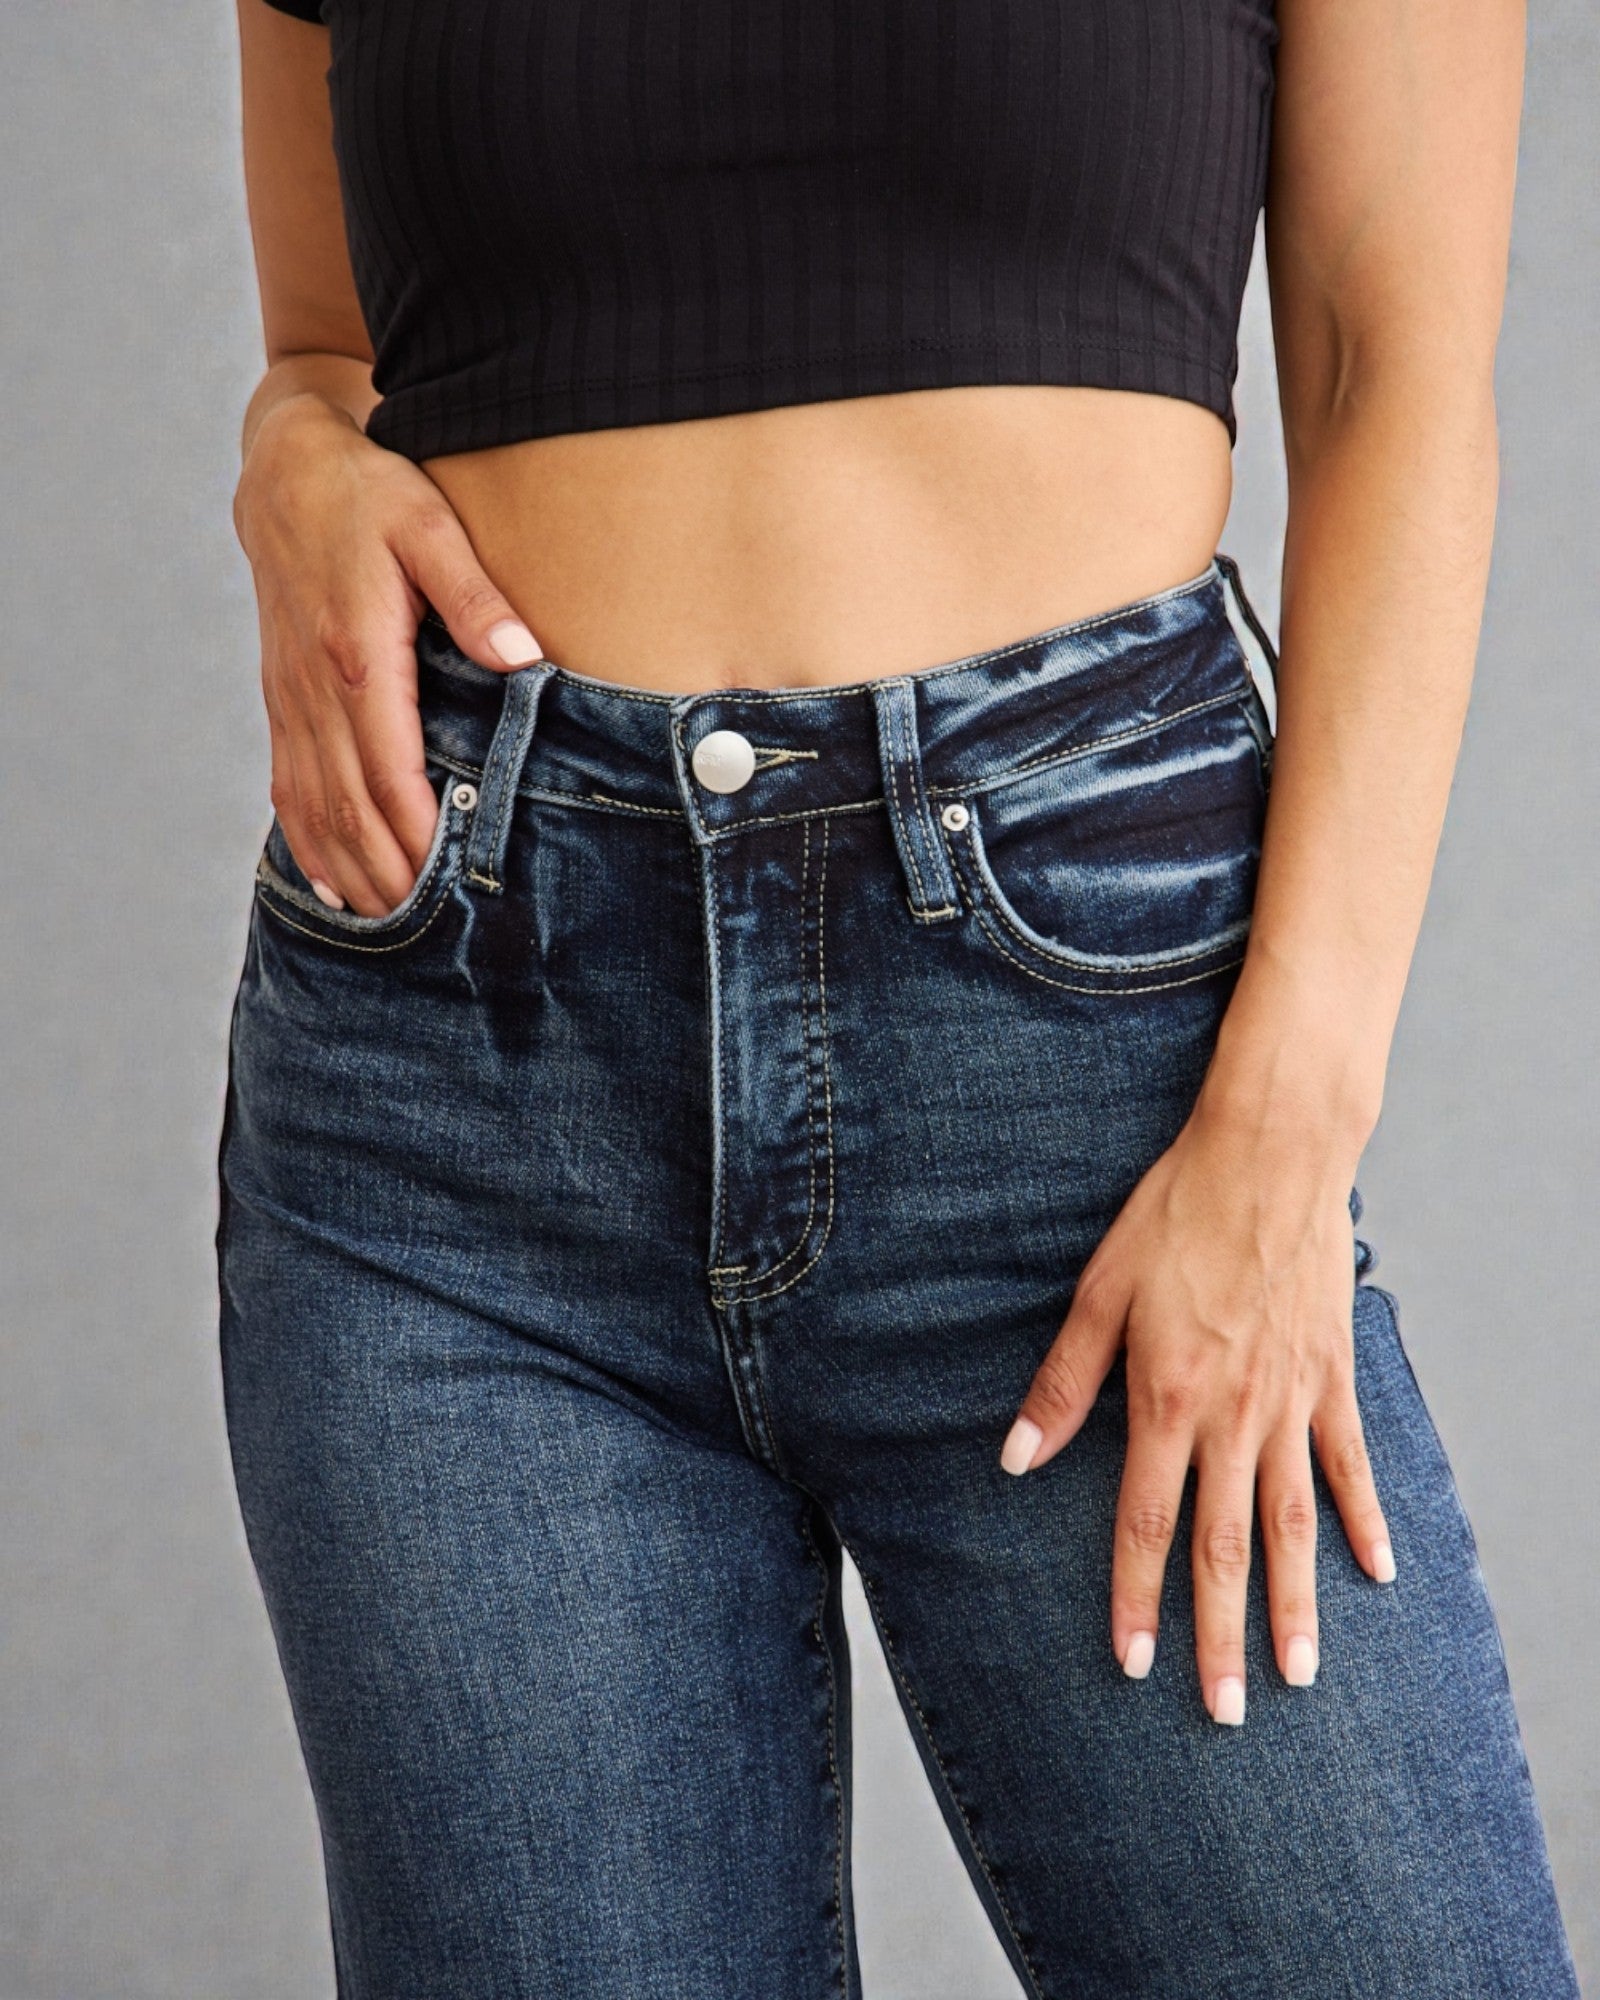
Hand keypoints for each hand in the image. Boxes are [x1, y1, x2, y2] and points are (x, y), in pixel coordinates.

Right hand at [232, 394, 543, 916]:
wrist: (286, 470)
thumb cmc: (369, 494)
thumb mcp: (429, 526)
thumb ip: (476, 596)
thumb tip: (524, 658)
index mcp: (358, 654)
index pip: (388, 768)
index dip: (415, 832)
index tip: (446, 881)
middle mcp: (315, 687)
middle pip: (349, 803)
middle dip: (386, 870)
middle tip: (426, 929)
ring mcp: (291, 697)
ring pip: (314, 803)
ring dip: (348, 868)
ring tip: (387, 924)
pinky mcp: (282, 698)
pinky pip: (287, 783)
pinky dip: (308, 840)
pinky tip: (331, 882)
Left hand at [999, 1096, 1394, 1724]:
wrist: (1268, 1157)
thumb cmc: (1172, 1215)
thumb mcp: (1098, 1291)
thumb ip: (1063, 1383)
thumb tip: (1015, 1458)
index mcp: (1166, 1398)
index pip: (1145, 1522)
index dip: (1136, 1597)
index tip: (1134, 1663)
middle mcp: (1232, 1416)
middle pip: (1224, 1545)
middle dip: (1218, 1635)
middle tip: (1221, 1714)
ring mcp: (1290, 1401)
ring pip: (1292, 1524)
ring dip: (1293, 1604)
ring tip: (1293, 1675)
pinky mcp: (1332, 1376)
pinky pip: (1349, 1464)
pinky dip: (1365, 1521)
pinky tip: (1376, 1574)